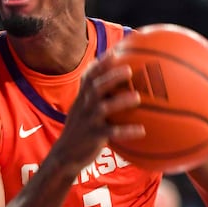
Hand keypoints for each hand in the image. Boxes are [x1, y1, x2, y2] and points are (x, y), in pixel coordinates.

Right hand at [52, 54, 143, 172]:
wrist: (65, 155)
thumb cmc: (81, 129)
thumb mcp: (83, 109)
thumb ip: (97, 96)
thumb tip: (120, 84)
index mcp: (83, 97)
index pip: (90, 75)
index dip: (102, 63)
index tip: (116, 51)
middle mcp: (85, 106)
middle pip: (97, 87)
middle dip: (112, 76)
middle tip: (129, 70)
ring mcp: (89, 121)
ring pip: (104, 108)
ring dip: (121, 101)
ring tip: (137, 97)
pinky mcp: (94, 137)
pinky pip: (112, 133)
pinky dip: (127, 131)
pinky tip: (142, 131)